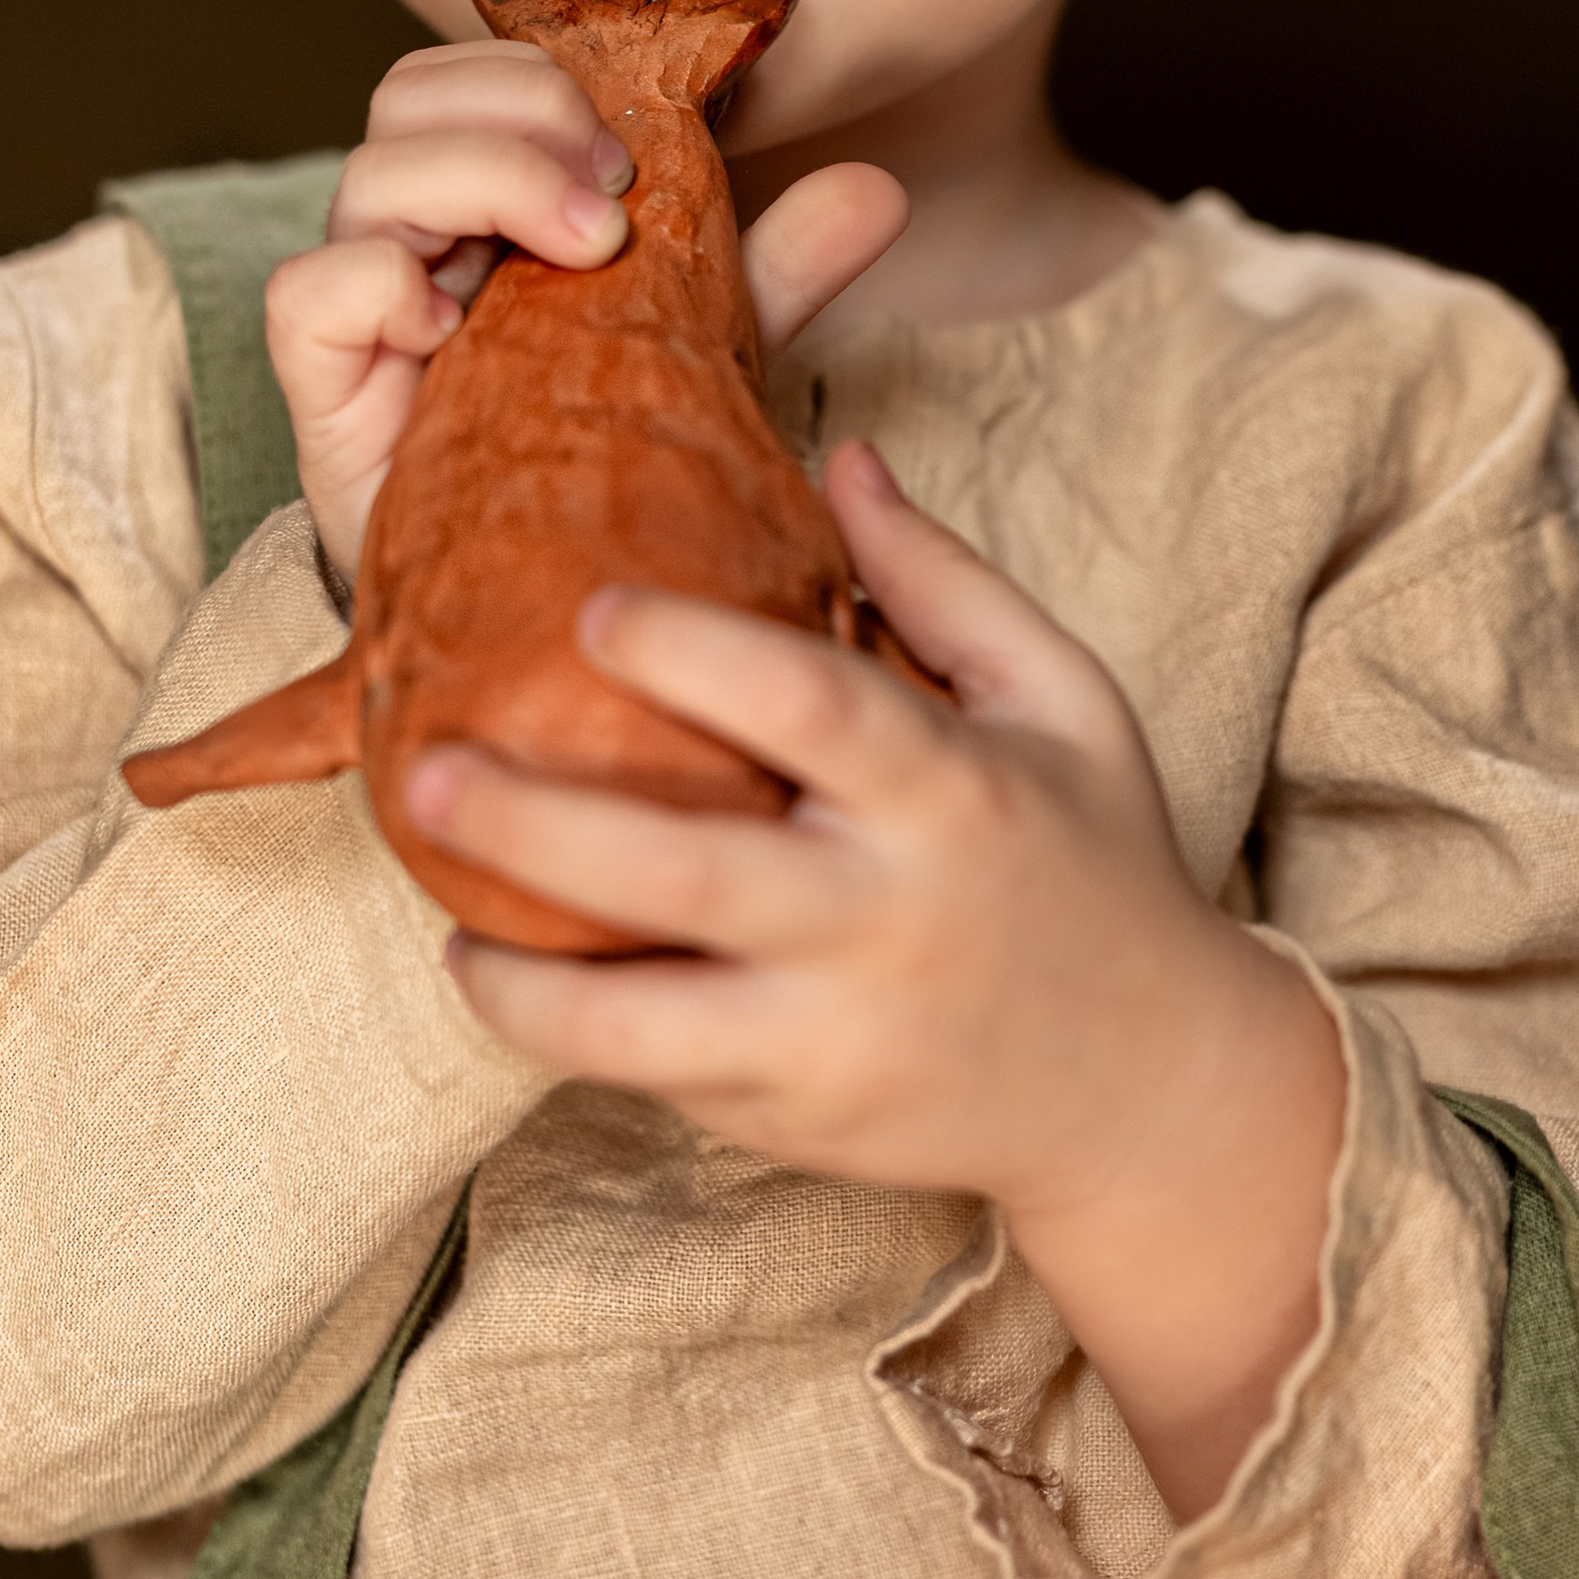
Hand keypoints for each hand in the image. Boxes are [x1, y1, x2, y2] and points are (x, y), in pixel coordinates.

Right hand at [269, 41, 908, 584]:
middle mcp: (411, 232)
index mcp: (485, 196)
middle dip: (529, 114)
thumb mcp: (694, 347)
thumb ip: (772, 267)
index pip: (478, 70)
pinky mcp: (319, 382)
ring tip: (584, 254)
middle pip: (414, 93)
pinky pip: (314, 289)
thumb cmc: (590, 452)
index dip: (553, 74)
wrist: (527, 593)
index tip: (644, 144)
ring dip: (488, 182)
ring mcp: (361, 302)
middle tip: (619, 200)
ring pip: (369, 171)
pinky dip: (387, 285)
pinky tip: (461, 338)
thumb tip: (879, 188)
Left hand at [411, 441, 1346, 1521]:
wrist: (1153, 1092)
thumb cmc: (1096, 861)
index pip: (809, 707)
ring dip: (521, 980)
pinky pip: (656, 1080)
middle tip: (425, 767)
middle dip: (538, 824)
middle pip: (685, 873)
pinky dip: (568, 1035)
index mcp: (951, 793)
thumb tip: (841, 455)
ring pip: (642, 1024)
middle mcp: (886, 920)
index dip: (691, 654)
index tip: (588, 607)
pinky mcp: (799, 1122)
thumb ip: (947, 582)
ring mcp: (837, 1038)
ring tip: (442, 913)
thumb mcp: (1063, 701)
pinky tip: (504, 972)